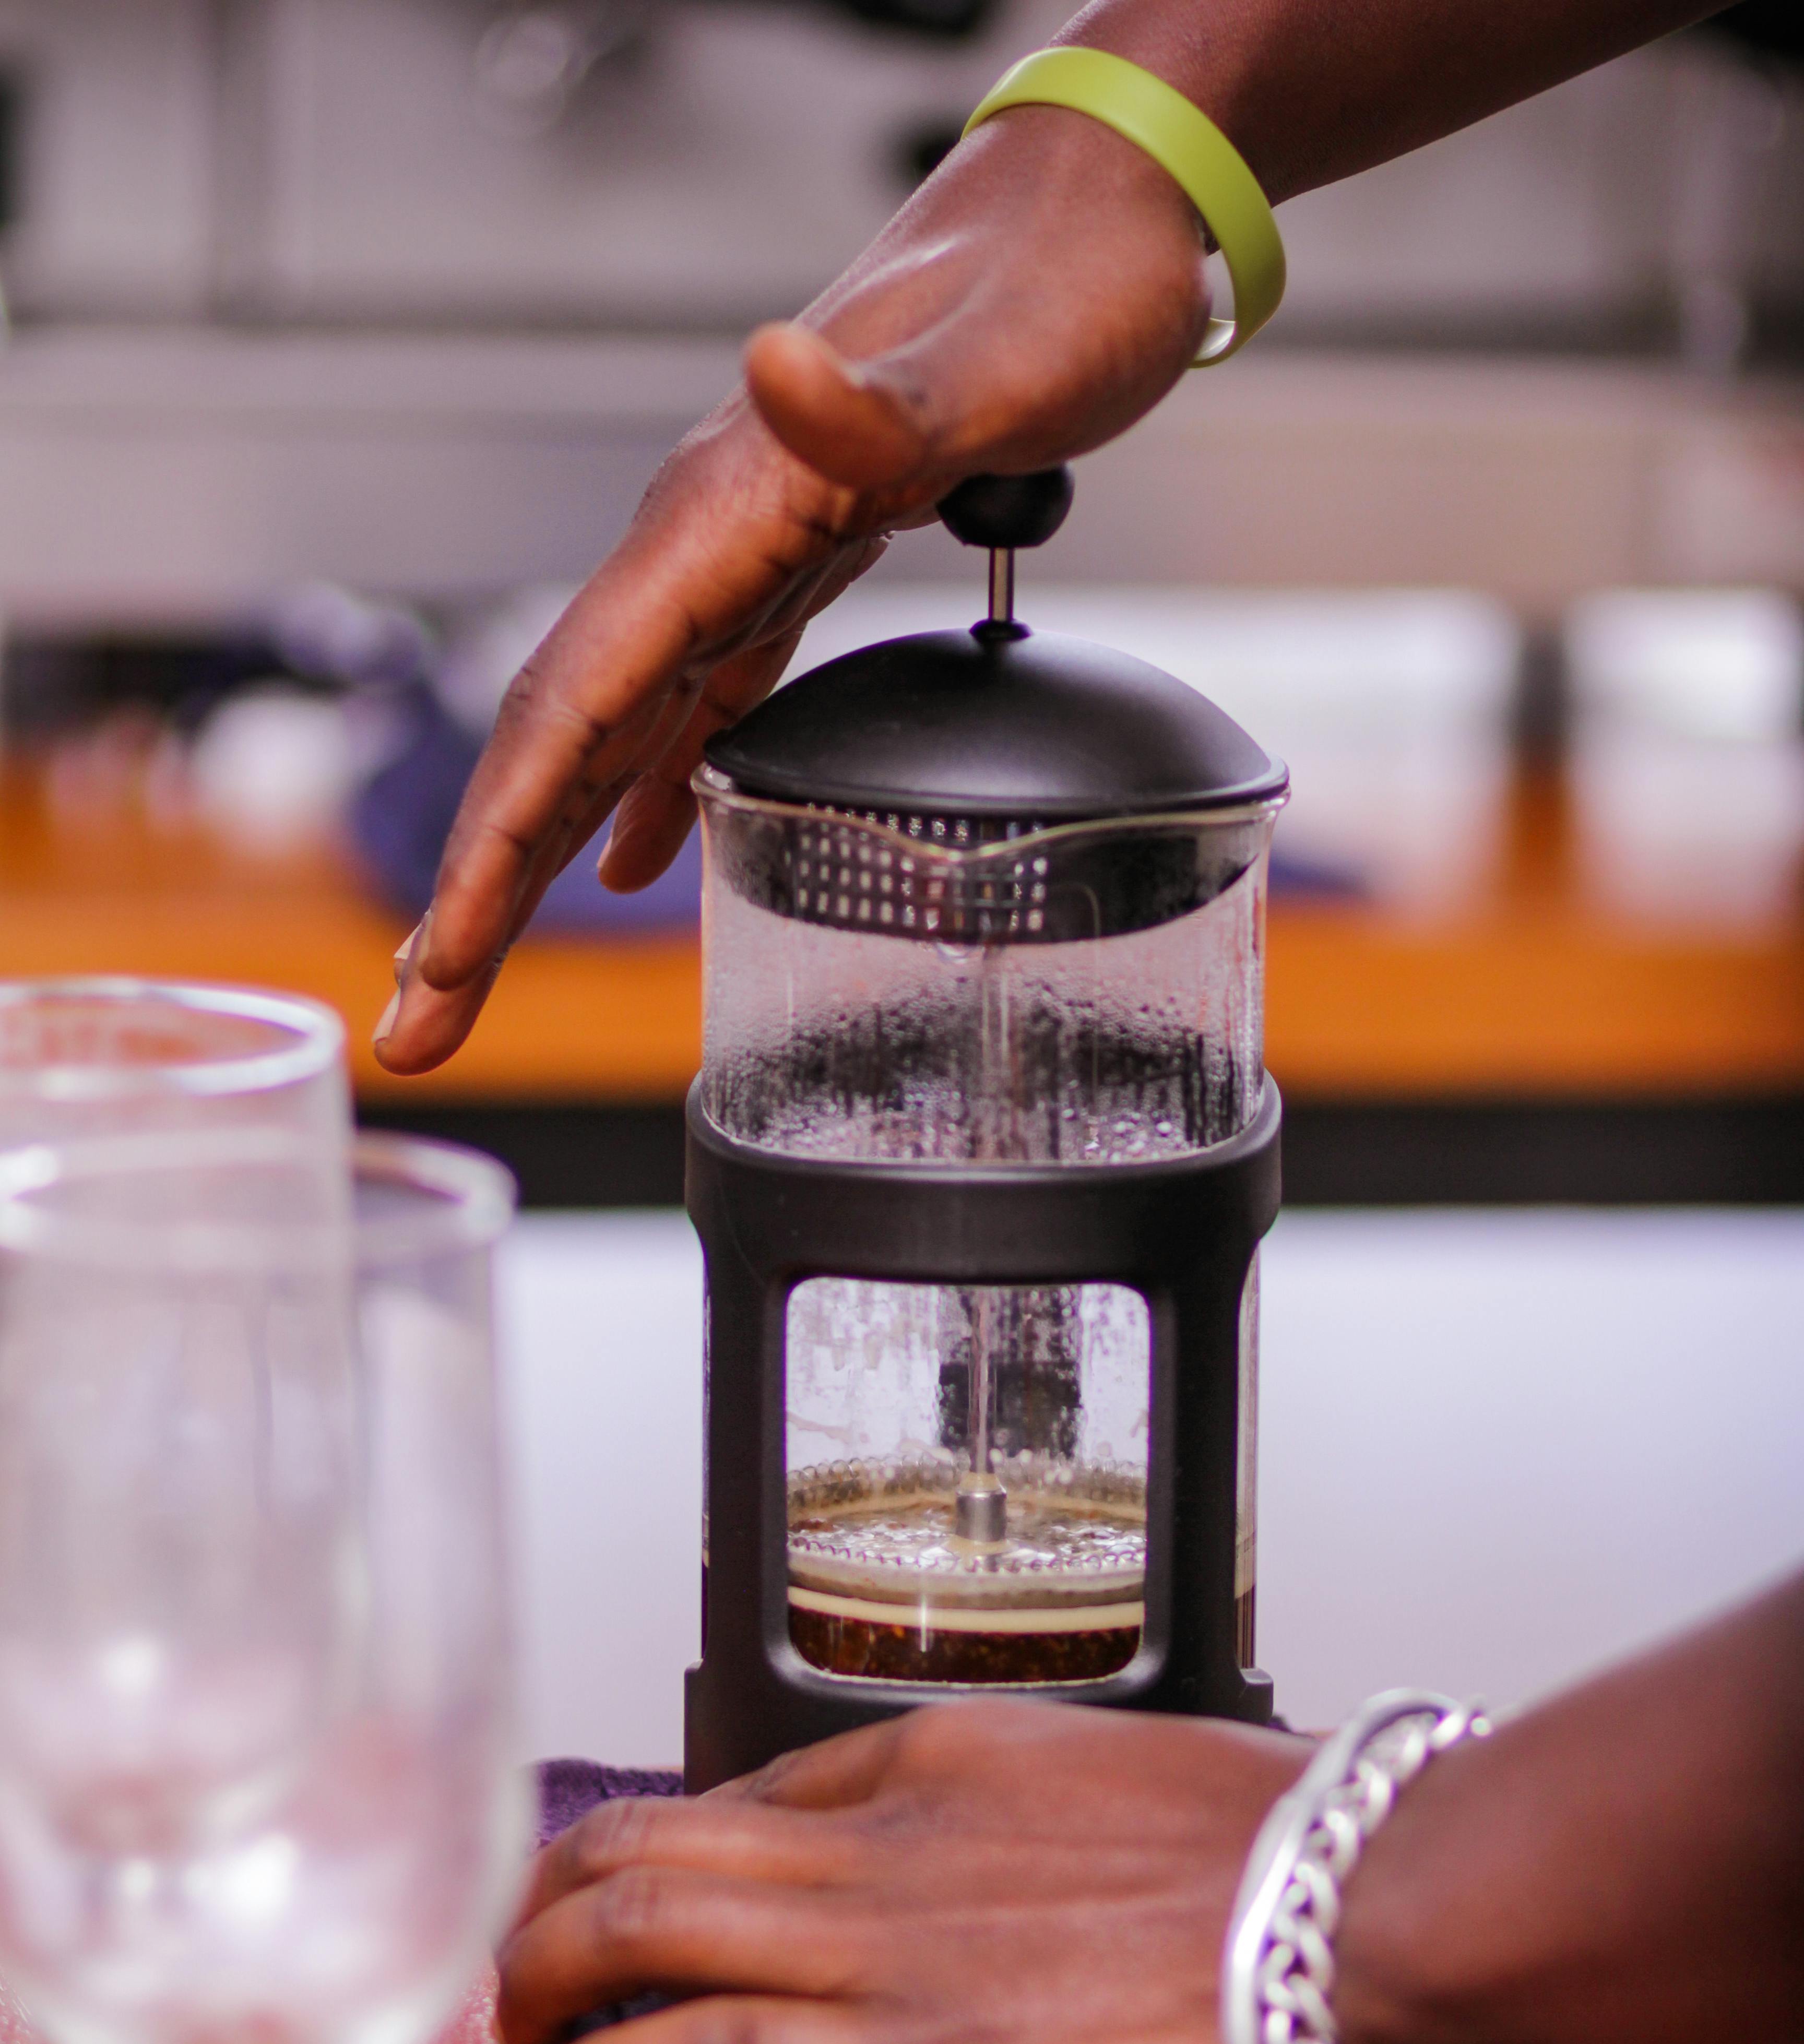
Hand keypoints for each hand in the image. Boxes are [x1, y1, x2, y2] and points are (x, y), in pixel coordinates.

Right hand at [371, 105, 1209, 1072]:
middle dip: (485, 893)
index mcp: (724, 517)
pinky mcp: (795, 573)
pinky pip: (692, 709)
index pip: (574, 704)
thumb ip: (884, 397)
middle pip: (558, 743)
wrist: (1094, 225)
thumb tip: (778, 376)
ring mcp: (741, 564)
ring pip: (608, 738)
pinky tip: (628, 868)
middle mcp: (705, 549)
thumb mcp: (996, 362)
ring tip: (472, 975)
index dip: (502, 841)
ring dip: (539, 861)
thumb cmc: (1054, 290)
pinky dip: (647, 795)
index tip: (450, 954)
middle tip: (427, 1026)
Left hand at [497, 1701, 1309, 2043]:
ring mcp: (892, 1949)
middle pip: (648, 1847)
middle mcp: (888, 1841)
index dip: (652, 1850)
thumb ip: (1022, 1804)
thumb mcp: (1119, 1768)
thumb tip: (997, 1845)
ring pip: (644, 1931)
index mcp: (944, 1753)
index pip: (741, 1796)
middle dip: (549, 1903)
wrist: (1360, 1904)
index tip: (619, 1897)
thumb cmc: (1278, 1835)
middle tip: (518, 1956)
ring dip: (546, 1981)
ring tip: (508, 2031)